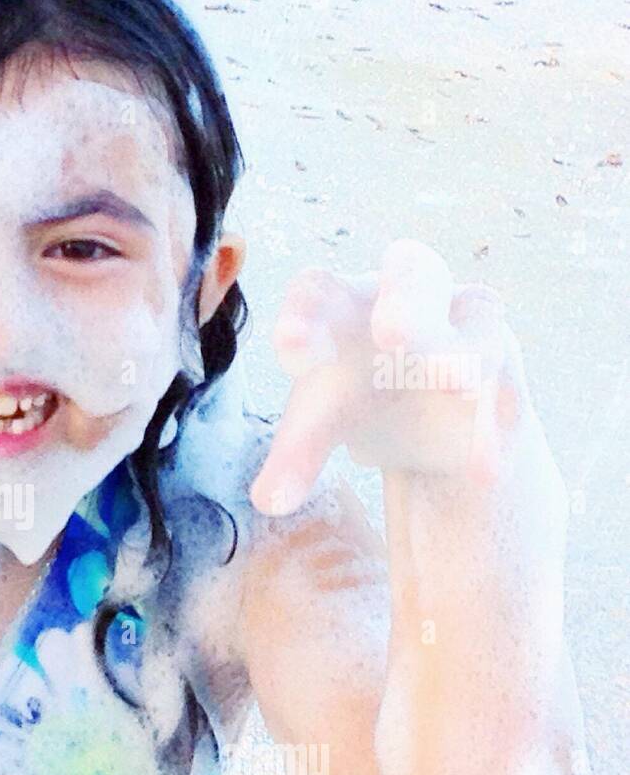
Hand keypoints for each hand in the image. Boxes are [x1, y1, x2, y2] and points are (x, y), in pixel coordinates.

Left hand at [251, 239, 528, 515]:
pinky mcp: (507, 371)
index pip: (320, 287)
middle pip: (415, 271)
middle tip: (390, 332)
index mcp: (346, 300)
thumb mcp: (320, 420)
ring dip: (462, 353)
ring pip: (476, 324)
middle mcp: (413, 295)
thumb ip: (295, 454)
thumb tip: (267, 503)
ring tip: (454, 383)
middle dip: (405, 302)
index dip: (305, 308)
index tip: (291, 348)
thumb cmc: (356, 395)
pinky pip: (505, 391)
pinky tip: (482, 464)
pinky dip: (493, 423)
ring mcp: (470, 326)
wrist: (432, 417)